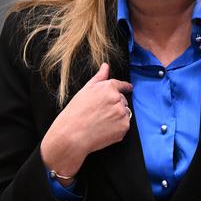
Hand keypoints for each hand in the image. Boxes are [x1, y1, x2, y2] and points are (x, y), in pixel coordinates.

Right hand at [40, 63, 131, 180]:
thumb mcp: (85, 90)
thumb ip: (99, 77)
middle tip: (101, 112)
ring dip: (117, 116)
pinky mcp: (124, 127)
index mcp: (109, 88)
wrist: (72, 135)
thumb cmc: (75, 112)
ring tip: (102, 121)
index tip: (128, 88)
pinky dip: (117, 128)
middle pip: (122, 100)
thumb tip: (106, 66)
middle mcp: (118, 99)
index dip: (125, 87)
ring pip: (124, 113)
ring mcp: (122, 114)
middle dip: (115, 105)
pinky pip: (124, 125)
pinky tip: (105, 129)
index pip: (121, 85)